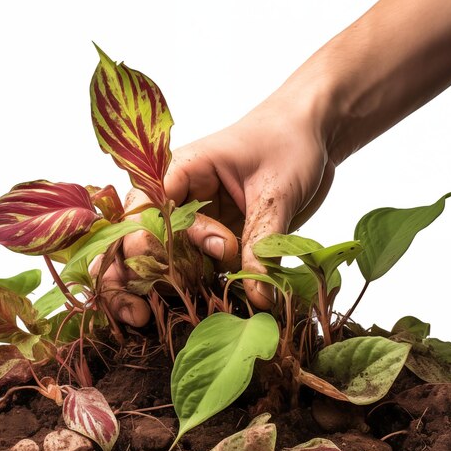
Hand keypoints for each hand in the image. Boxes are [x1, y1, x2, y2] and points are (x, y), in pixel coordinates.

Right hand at [101, 91, 335, 324]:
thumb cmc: (289, 142)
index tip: (172, 270)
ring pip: (162, 257)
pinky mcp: (215, 241)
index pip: (147, 210)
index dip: (148, 243)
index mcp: (181, 171)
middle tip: (142, 311)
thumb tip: (258, 297)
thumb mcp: (276, 191)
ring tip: (150, 317)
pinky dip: (192, 289)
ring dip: (155, 287)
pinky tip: (186, 310)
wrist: (315, 133)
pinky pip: (196, 267)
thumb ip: (262, 243)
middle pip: (139, 237)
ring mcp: (195, 222)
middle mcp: (179, 198)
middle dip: (135, 273)